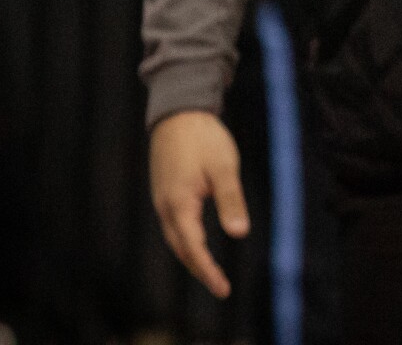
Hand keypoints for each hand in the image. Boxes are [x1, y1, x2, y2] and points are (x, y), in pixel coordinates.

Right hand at [151, 110, 247, 298]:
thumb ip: (231, 201)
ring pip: (176, 239)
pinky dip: (187, 241)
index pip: (193, 249)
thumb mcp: (224, 168)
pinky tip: (198, 243)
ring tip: (211, 273)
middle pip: (181, 249)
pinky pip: (174, 226)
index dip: (208, 271)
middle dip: (200, 270)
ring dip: (192, 257)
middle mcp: (165, 208)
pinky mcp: (165, 193)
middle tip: (221, 287)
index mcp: (179, 205)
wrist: (179, 112)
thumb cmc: (203, 138)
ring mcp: (162, 201)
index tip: (223, 289)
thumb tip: (240, 233)